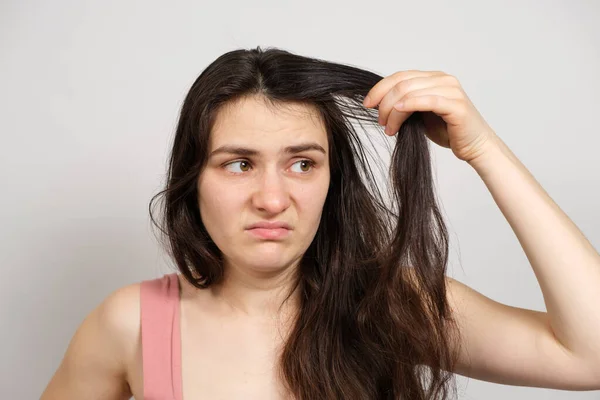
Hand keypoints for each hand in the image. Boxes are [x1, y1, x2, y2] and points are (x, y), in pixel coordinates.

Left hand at [363, 70, 497, 161]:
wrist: (474, 146)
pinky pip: (426, 100)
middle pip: (402, 83)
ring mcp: (451, 90)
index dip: (379, 89)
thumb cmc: (448, 131)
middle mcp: (442, 79)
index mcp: (433, 78)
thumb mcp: (420, 115)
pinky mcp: (456, 105)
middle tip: (380, 122)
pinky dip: (408, 106)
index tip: (367, 104)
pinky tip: (397, 114)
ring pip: (410, 92)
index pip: (399, 76)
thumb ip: (405, 104)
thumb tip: (379, 104)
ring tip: (389, 128)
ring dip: (393, 111)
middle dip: (384, 102)